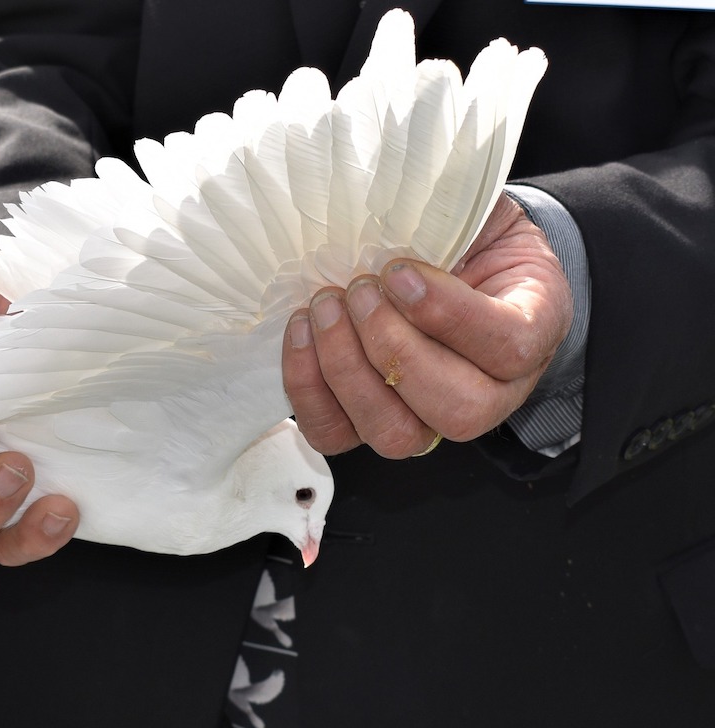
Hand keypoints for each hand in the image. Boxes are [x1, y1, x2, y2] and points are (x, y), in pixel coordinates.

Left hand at [282, 193, 572, 457]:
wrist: (439, 264)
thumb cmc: (461, 237)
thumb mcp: (473, 211)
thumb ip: (451, 210)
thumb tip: (393, 191)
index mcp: (529, 332)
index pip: (509, 346)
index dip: (449, 313)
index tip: (400, 270)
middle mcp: (489, 392)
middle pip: (455, 408)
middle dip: (393, 346)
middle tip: (358, 289)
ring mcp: (426, 418)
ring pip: (393, 433)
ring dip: (346, 369)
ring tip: (326, 306)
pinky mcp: (367, 422)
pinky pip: (334, 433)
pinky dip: (308, 388)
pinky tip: (301, 332)